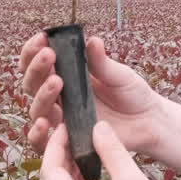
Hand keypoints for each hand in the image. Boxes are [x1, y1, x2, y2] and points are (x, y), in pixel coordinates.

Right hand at [18, 33, 164, 154]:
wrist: (148, 121)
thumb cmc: (132, 93)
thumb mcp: (119, 75)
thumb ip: (102, 62)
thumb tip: (92, 41)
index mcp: (66, 75)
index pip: (39, 62)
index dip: (33, 50)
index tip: (41, 38)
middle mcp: (58, 97)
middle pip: (31, 84)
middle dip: (37, 68)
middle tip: (49, 55)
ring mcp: (62, 119)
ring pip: (37, 109)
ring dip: (42, 94)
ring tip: (57, 81)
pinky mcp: (67, 140)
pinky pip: (43, 141)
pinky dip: (38, 133)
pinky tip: (44, 123)